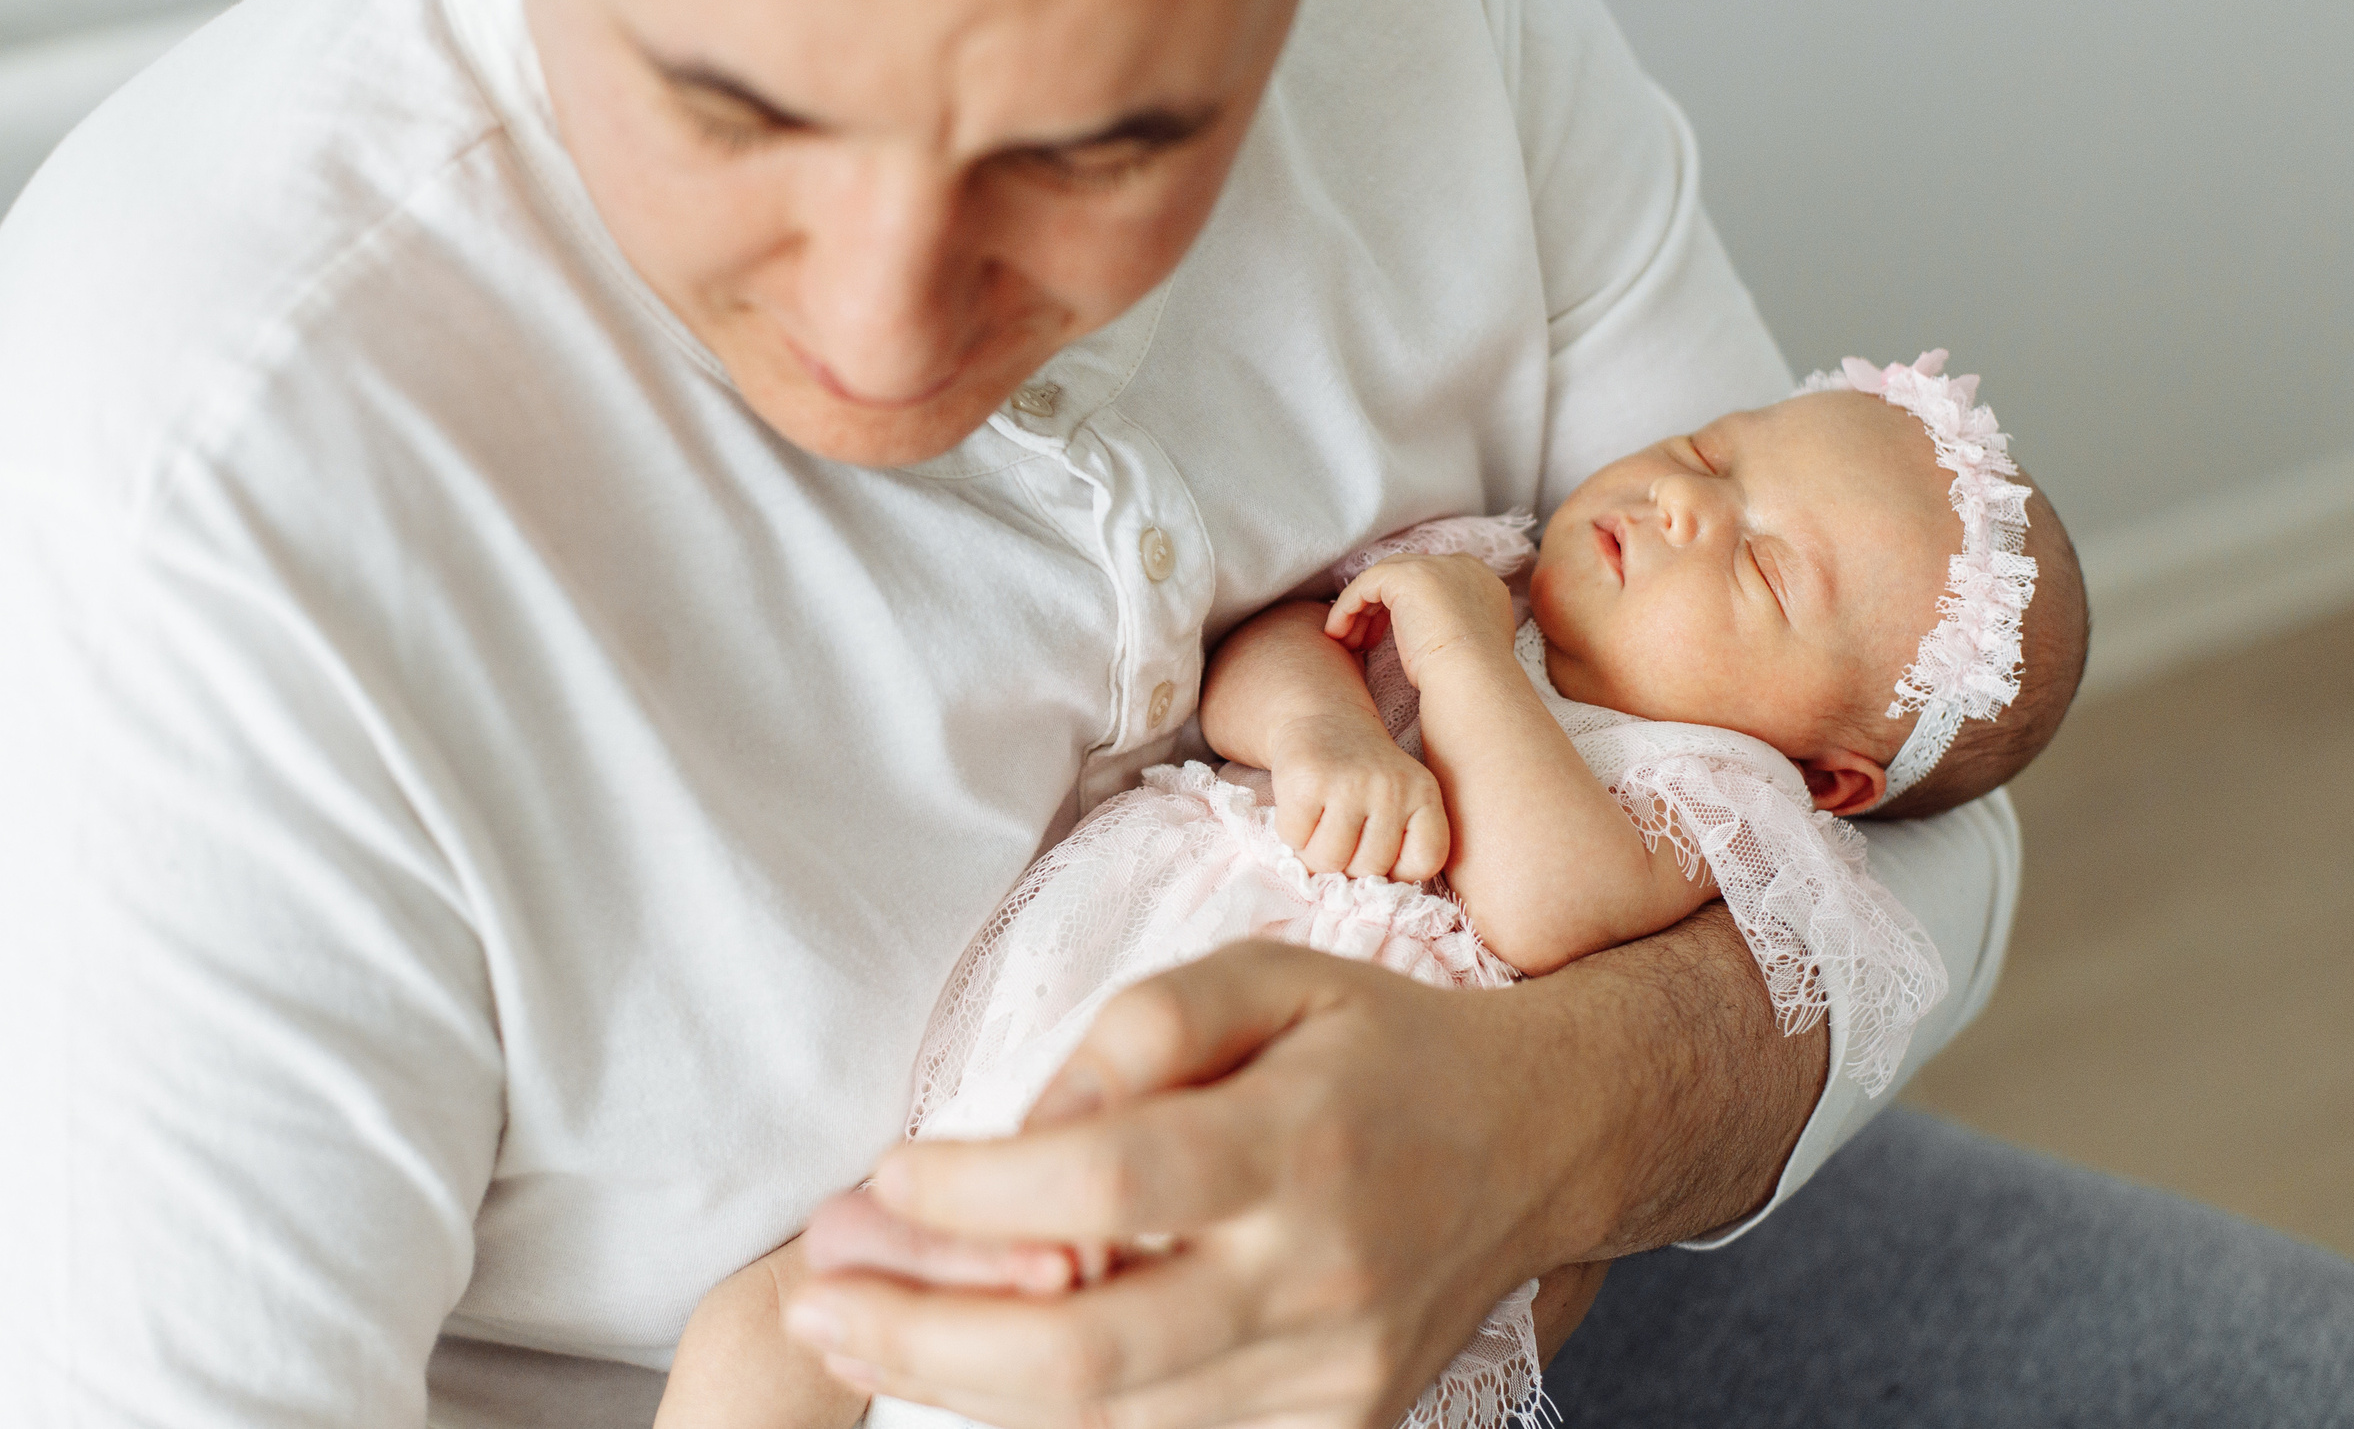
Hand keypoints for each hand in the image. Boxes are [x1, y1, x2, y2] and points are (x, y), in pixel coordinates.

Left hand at [783, 942, 1602, 1428]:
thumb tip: (1023, 1131)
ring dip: (962, 1376)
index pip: (1113, 1184)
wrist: (1533, 1144)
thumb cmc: (1378, 1043)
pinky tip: (977, 1356)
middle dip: (923, 1334)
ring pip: (1111, 1418)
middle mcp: (1319, 1278)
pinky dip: (1055, 1408)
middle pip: (1088, 1350)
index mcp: (1305, 1141)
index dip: (976, 1194)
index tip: (885, 1178)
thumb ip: (1142, 1029)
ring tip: (863, 1323)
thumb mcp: (1272, 974)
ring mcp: (1331, 1377)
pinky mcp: (1333, 1428)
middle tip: (815, 1297)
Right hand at [1266, 711, 1449, 881]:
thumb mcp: (1399, 801)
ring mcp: (1350, 781)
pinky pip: (1295, 839)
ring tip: (1320, 829)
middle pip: (1370, 869)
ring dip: (1316, 856)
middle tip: (1341, 838)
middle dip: (1349, 865)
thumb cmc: (1363, 778)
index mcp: (1424, 794)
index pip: (1425, 861)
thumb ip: (1397, 845)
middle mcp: (1393, 786)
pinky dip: (1292, 836)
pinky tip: (1302, 811)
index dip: (1398, 870)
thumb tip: (1369, 899)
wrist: (1323, 719)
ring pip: (1330, 861)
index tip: (1380, 852)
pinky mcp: (1308, 778)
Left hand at [1326, 555, 1518, 687]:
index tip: (1386, 634)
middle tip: (1364, 641)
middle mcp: (1461, 566)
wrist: (1473, 681)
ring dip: (1360, 611)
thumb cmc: (1467, 678)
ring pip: (1383, 580)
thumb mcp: (1462, 643)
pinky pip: (1365, 585)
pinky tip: (1337, 633)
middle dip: (1380, 608)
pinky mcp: (1407, 575)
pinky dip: (1346, 608)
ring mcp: (1434, 566)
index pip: (1431, 582)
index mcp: (1480, 581)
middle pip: (1405, 578)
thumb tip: (1424, 629)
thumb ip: (1449, 624)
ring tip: (1347, 643)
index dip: (1404, 606)